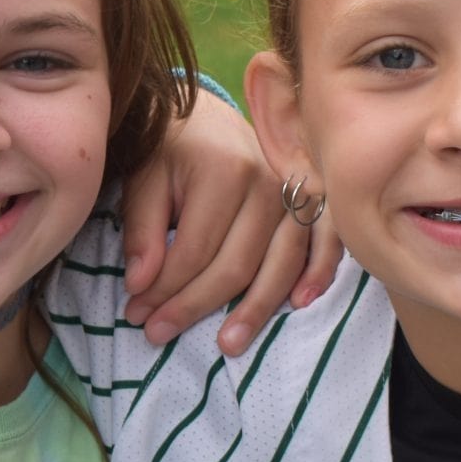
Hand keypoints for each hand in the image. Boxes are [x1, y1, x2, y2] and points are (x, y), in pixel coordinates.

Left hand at [119, 89, 340, 355]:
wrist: (210, 116)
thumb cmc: (172, 150)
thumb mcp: (144, 178)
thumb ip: (142, 230)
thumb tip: (140, 285)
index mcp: (223, 170)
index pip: (194, 250)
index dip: (164, 289)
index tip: (135, 313)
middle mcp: (266, 182)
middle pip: (235, 264)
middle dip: (194, 306)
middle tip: (157, 335)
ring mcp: (296, 193)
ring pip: (279, 263)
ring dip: (255, 309)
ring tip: (228, 345)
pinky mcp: (314, 201)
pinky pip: (325, 243)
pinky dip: (318, 274)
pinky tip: (299, 304)